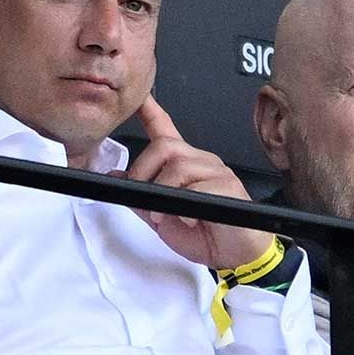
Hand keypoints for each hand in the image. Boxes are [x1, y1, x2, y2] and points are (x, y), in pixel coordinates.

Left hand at [123, 95, 274, 268]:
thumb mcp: (162, 217)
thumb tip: (117, 177)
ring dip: (163, 192)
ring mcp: (217, 172)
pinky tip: (188, 219)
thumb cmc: (205, 234)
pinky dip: (184, 206)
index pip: (165, 131)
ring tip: (165, 215)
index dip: (151, 112)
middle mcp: (201, 162)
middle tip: (143, 196)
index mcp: (185, 166)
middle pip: (165, 146)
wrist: (236, 256)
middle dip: (144, 170)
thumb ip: (140, 197)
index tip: (140, 98)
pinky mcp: (228, 186)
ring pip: (178, 166)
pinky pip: (198, 186)